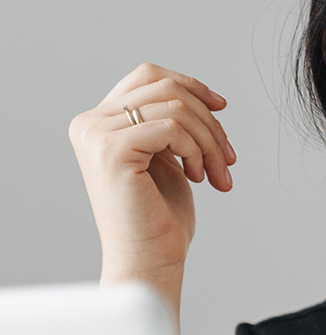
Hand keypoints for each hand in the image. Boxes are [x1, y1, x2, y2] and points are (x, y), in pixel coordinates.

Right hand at [68, 63, 234, 291]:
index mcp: (97, 122)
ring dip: (209, 140)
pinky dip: (197, 149)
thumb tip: (202, 92)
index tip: (222, 108)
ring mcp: (95, 135)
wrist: (149, 258)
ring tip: (216, 173)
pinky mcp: (111, 150)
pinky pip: (172, 126)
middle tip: (227, 158)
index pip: (148, 76)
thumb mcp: (166, 155)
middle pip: (165, 87)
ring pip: (175, 107)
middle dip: (208, 120)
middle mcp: (89, 124)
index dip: (191, 85)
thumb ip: (168, 121)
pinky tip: (199, 177)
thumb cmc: (160, 214)